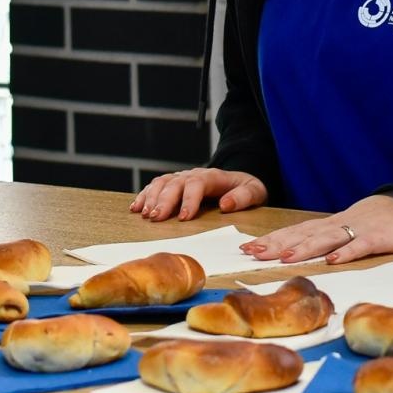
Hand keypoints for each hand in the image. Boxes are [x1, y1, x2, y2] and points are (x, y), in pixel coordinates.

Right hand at [131, 168, 268, 221]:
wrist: (240, 182)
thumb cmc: (246, 190)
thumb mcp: (255, 192)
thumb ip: (244, 197)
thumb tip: (225, 204)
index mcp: (214, 176)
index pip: (198, 183)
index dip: (189, 199)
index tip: (183, 217)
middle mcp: (195, 174)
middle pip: (176, 183)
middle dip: (165, 200)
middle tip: (156, 218)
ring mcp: (183, 178)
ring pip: (163, 182)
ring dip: (152, 198)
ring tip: (145, 214)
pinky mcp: (174, 184)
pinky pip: (156, 186)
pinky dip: (145, 195)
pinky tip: (136, 208)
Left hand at [240, 195, 392, 265]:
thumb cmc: (370, 222)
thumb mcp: (342, 230)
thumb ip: (320, 240)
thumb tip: (290, 254)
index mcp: (327, 226)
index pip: (294, 232)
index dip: (271, 240)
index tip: (247, 248)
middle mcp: (337, 226)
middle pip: (303, 235)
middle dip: (278, 244)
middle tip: (254, 252)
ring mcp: (356, 231)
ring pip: (327, 239)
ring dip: (306, 248)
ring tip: (286, 258)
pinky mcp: (377, 238)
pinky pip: (361, 246)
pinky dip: (347, 252)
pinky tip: (334, 260)